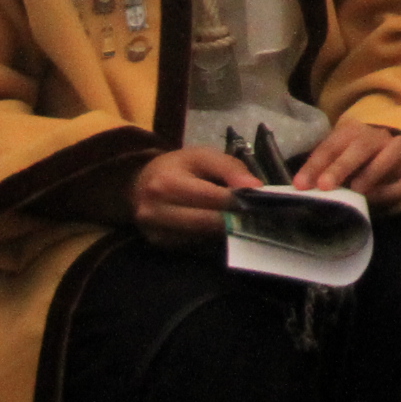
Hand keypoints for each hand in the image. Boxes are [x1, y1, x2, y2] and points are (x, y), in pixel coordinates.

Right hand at [131, 146, 256, 246]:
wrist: (140, 183)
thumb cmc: (178, 166)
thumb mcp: (203, 156)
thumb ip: (231, 168)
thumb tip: (256, 187)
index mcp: (167, 184)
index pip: (213, 198)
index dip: (239, 201)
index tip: (260, 202)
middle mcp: (156, 212)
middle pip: (208, 223)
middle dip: (234, 219)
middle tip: (255, 214)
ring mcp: (155, 232)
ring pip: (203, 238)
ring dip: (224, 231)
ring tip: (239, 219)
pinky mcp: (159, 244)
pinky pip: (194, 245)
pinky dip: (210, 237)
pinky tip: (217, 227)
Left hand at [293, 120, 400, 205]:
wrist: (382, 161)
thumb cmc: (348, 165)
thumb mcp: (332, 162)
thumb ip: (320, 172)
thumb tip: (303, 188)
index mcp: (352, 131)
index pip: (332, 145)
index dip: (315, 165)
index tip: (301, 185)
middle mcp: (378, 136)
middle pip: (361, 146)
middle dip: (341, 166)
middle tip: (325, 186)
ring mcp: (399, 151)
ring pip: (393, 152)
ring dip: (372, 171)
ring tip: (356, 190)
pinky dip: (393, 189)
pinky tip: (375, 199)